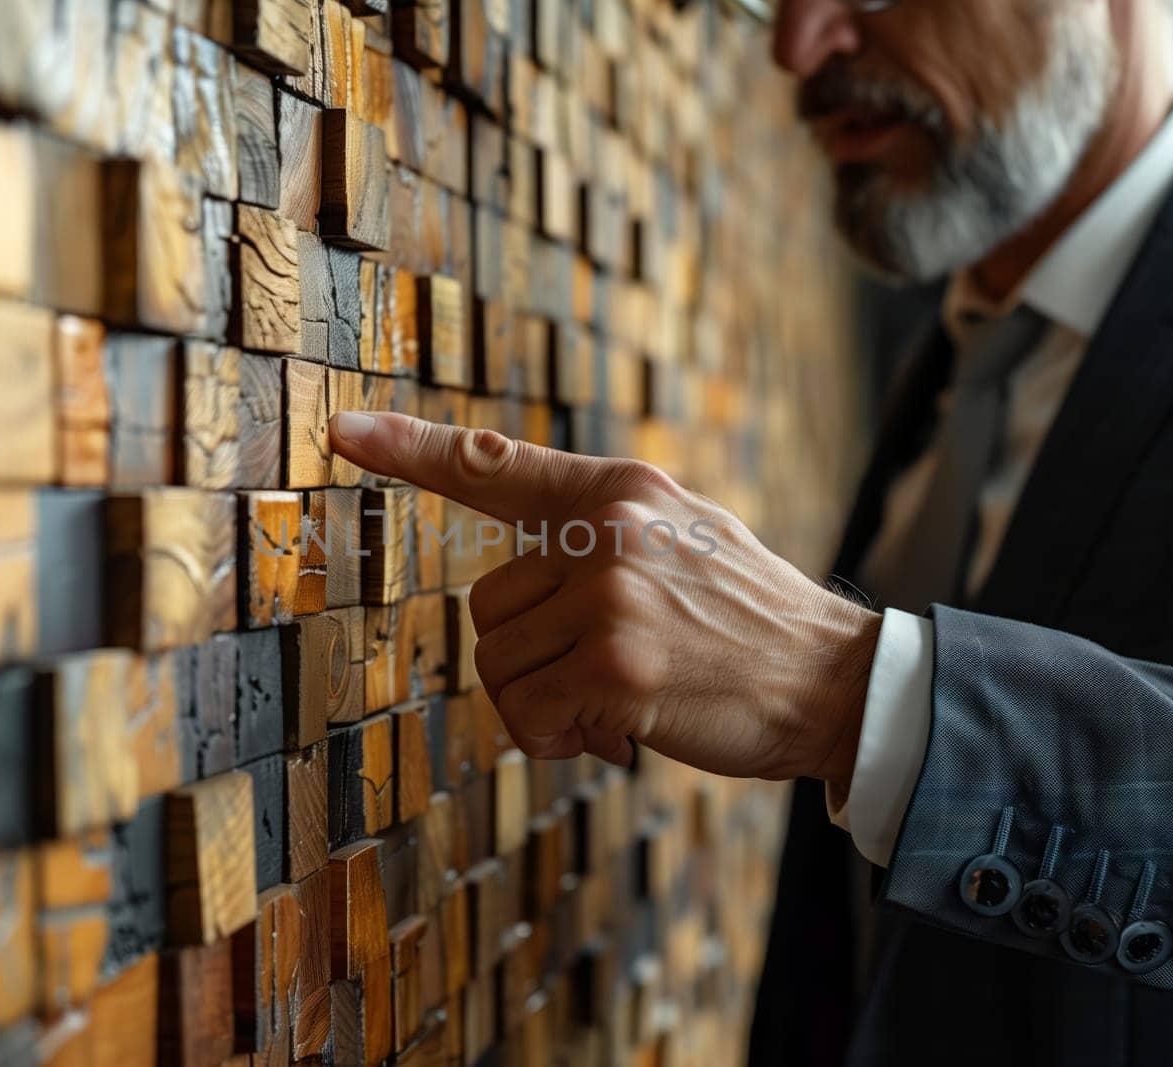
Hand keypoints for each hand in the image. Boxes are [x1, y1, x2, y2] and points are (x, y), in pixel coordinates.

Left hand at [328, 411, 882, 784]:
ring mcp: (610, 594)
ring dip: (540, 705)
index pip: (495, 464)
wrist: (831, 681)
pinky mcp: (614, 662)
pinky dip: (557, 739)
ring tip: (608, 710)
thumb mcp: (683, 538)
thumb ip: (605, 533)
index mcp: (620, 490)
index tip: (341, 432)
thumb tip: (530, 578)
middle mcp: (609, 529)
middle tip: (593, 682)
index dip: (409, 448)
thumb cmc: (747, 621)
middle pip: (488, 604)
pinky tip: (613, 736)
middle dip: (529, 658)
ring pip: (499, 663)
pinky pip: (528, 710)